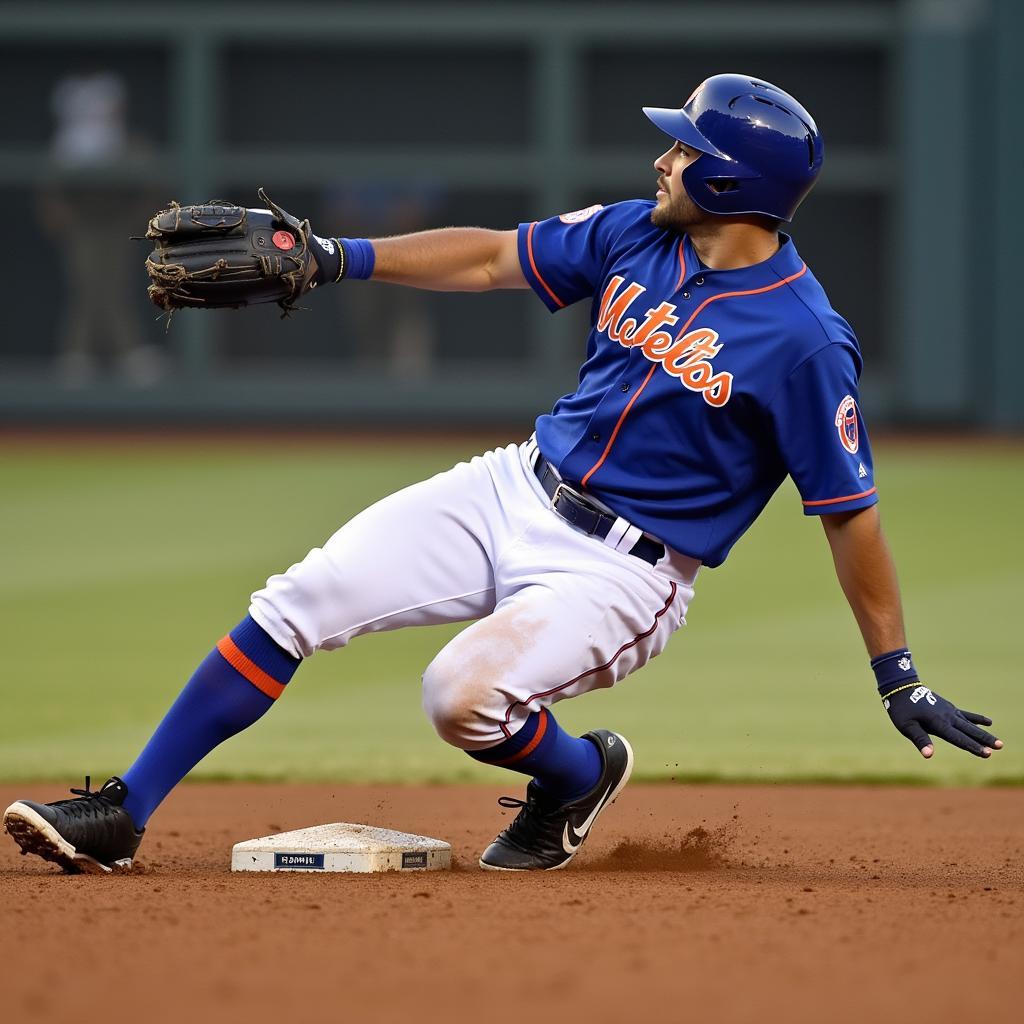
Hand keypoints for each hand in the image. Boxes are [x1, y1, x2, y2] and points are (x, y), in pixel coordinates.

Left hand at [881, 683, 1002, 758]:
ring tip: (998, 742)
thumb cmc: (901, 709)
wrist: (901, 687)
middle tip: (1000, 747)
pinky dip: (977, 718)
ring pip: (970, 724)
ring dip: (984, 733)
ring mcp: (949, 711)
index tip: (987, 754)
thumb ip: (920, 740)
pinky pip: (965, 714)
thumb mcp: (906, 726)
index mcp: (938, 723)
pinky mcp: (948, 707)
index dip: (973, 747)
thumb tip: (929, 755)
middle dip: (984, 740)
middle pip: (969, 731)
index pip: (958, 738)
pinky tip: (989, 722)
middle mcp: (947, 717)